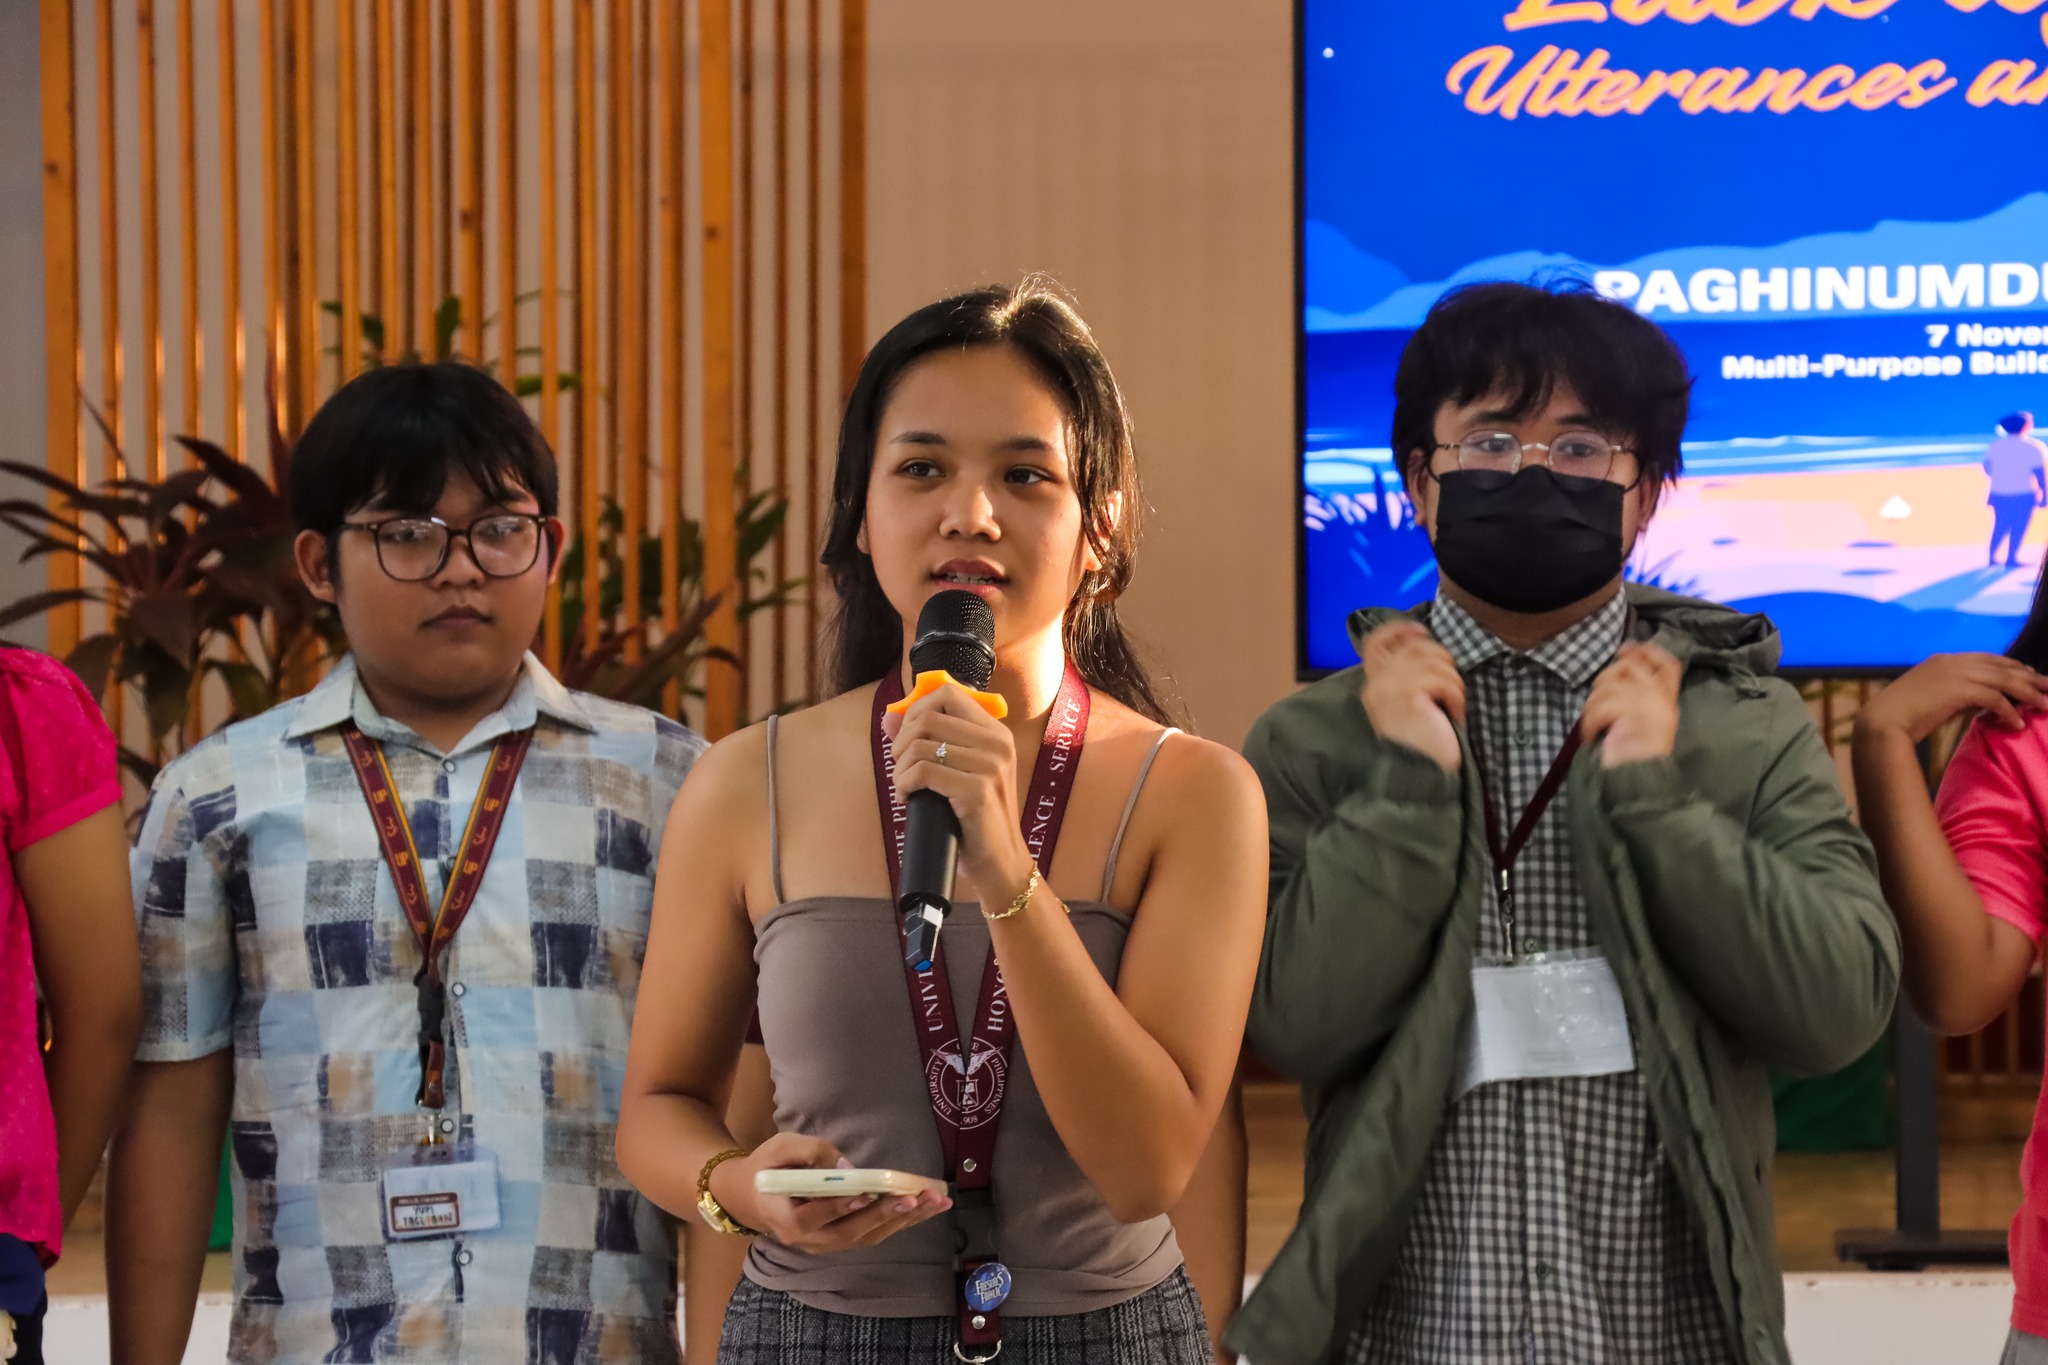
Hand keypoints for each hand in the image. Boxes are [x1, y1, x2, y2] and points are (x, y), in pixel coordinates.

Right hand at [711, 1132, 952, 1254]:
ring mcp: (825, 1244)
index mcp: (786, 1218)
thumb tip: (847, 1167)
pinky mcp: (840, 1239)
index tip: (865, 1194)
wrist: (750, 1196)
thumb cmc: (766, 1167)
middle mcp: (808, 1240)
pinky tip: (924, 1208)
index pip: (814, 1217)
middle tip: (919, 1196)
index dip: (839, 1208)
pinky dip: (899, 1222)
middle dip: (888, 1215)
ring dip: (904, 1221)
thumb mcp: (780, 1148)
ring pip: (867, 1237)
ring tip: (935, 1202)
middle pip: (851, 1233)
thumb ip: (810, 1152)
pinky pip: (871, 1234)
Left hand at [884, 681, 1037, 908]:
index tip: (908, 738)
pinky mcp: (978, 791)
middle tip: (901, 767)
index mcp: (995, 733)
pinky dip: (904, 784)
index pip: (947, 694)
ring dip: (900, 768)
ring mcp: (991, 766)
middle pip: (927, 718)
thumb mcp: (958, 772)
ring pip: (920, 746)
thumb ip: (929, 740)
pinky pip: (922, 772)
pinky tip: (906, 797)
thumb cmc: (975, 817)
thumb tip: (888, 717)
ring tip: (904, 787)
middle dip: (901, 742)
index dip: (916, 710)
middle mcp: (997, 744)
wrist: (1000, 861)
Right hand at [1359, 622, 1463, 770]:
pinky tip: (1455, 715)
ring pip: (1434, 661)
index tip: (1421, 631)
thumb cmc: (1422, 743)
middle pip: (1416, 648)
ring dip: (1454, 683)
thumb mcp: (1410, 702)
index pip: (1375, 642)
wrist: (1422, 775)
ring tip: (1454, 707)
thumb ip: (1409, 675)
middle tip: (1452, 691)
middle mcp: (1375, 684)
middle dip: (1443, 662)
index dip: (1399, 630)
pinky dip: (1456, 696)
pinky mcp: (1409, 695)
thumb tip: (1425, 644)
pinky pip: (1443, 680)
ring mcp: (1390, 688)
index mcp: (1373, 686)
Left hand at [1583, 642, 1681, 767]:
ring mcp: (1648, 707)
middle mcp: (1662, 701)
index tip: (1625, 649)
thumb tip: (1619, 666)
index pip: (1668, 665)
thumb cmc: (1634, 755)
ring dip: (1592, 707)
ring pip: (1608, 687)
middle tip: (1597, 702)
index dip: (1647, 651)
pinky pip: (1600, 707)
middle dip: (1605, 678)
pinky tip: (1592, 736)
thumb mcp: (1640, 721)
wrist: (1639, 782)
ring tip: (1594, 726)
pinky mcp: (1631, 716)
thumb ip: (1636, 696)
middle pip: (1630, 667)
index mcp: (1667, 702)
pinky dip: (1589, 722)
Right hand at [1855, 653, 2047, 744]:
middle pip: (2003, 667)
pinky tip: (2017, 724)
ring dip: (2030, 695)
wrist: (1881, 723)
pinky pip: (1995, 699)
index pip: (1988, 659)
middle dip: (2030, 678)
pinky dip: (2009, 712)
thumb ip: (1952, 694)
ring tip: (2046, 707)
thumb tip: (1974, 703)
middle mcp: (1952, 662)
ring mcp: (1955, 673)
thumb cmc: (1899, 717)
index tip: (2030, 676)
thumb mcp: (1928, 698)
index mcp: (1943, 660)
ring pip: (2005, 681)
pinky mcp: (1958, 690)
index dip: (2012, 667)